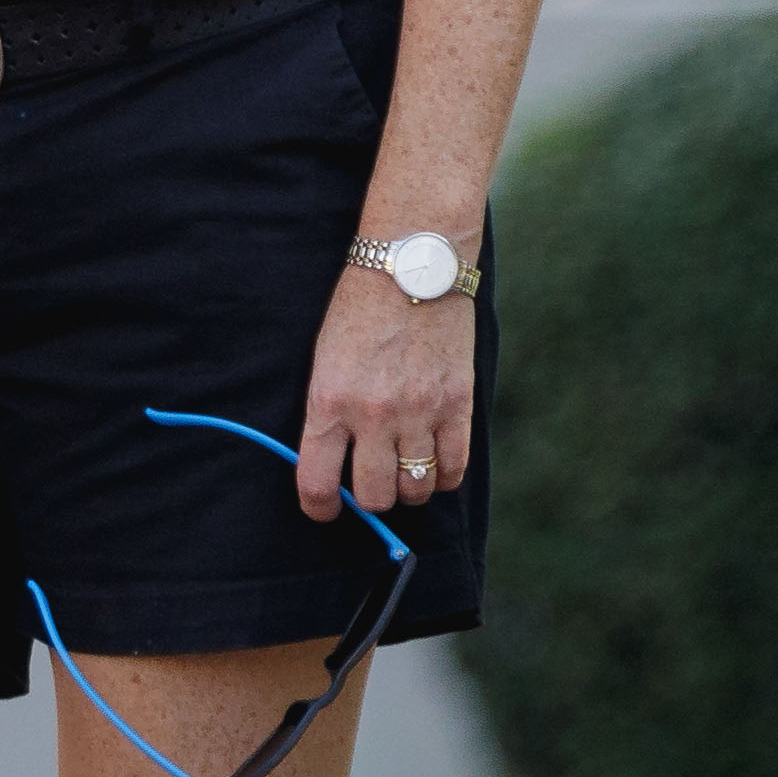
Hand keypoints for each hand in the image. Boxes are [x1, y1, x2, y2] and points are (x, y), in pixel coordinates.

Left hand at [296, 258, 476, 520]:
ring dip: (407, 490)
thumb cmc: (358, 311)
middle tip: (369, 485)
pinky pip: (454, 468)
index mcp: (329, 401)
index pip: (319, 482)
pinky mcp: (458, 405)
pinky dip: (443, 476)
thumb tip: (333, 464)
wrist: (411, 267)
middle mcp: (374, 415)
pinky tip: (434, 464)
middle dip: (369, 500)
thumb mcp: (324, 360)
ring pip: (416, 490)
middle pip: (374, 496)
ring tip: (402, 473)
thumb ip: (328, 413)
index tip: (325, 510)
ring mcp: (420, 412)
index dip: (320, 508)